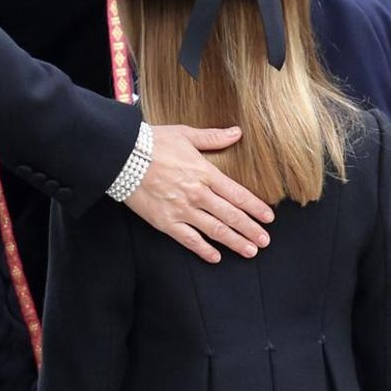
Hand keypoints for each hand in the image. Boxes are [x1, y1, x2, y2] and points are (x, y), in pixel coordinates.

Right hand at [127, 124, 273, 263]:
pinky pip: (188, 239)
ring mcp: (182, 210)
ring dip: (234, 242)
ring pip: (214, 230)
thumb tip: (237, 132)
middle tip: (264, 241)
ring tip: (249, 251)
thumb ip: (213, 138)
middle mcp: (197, 194)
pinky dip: (203, 250)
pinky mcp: (165, 222)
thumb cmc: (153, 143)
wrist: (122, 156)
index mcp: (205, 173)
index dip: (255, 207)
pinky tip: (215, 257)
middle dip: (250, 229)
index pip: (237, 194)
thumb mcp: (185, 134)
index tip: (268, 218)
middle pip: (231, 216)